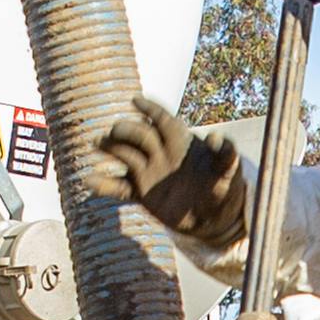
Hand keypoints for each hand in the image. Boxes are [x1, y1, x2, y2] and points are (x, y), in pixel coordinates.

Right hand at [84, 94, 249, 254]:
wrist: (212, 218)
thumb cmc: (223, 188)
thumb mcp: (229, 172)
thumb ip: (226, 155)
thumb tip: (216, 137)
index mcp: (181, 142)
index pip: (163, 120)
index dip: (151, 109)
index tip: (135, 100)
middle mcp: (161, 153)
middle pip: (139, 135)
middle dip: (127, 131)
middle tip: (115, 132)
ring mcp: (149, 171)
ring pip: (125, 155)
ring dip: (110, 148)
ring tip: (96, 144)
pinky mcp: (142, 192)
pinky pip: (120, 187)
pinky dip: (106, 185)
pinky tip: (90, 181)